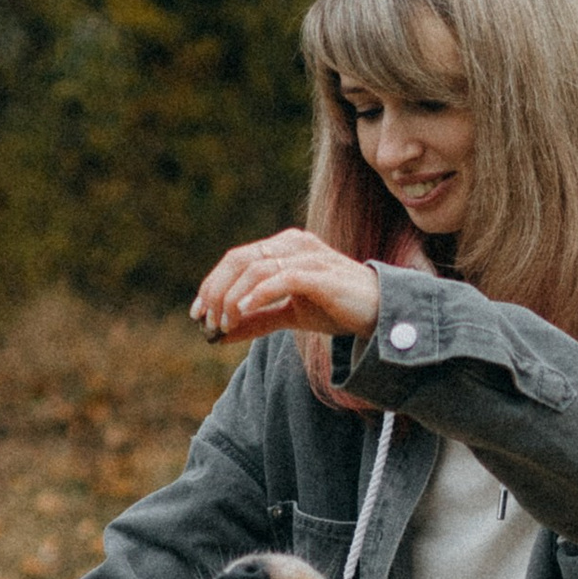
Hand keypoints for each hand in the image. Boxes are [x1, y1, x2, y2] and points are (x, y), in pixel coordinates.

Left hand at [191, 228, 381, 344]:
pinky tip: (242, 312)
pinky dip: (257, 294)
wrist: (380, 312)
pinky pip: (280, 278)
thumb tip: (221, 334)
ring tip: (223, 323)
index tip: (197, 313)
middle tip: (207, 320)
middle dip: (216, 291)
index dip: (212, 284)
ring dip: (232, 298)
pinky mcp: (319, 273)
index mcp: (285, 247)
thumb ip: (258, 319)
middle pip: (239, 260)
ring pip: (255, 268)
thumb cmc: (336, 308)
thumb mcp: (291, 314)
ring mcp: (308, 255)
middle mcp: (293, 244)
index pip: (237, 259)